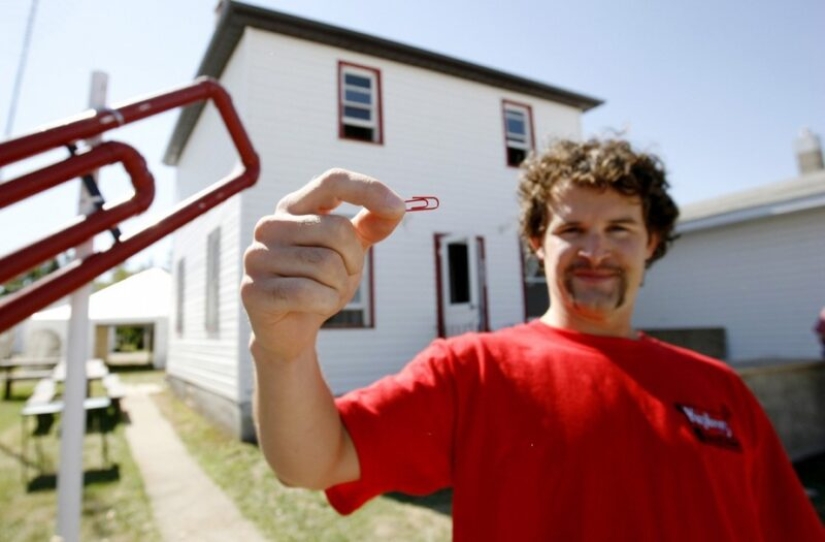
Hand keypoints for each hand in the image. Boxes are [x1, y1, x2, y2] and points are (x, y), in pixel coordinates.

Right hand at [241, 169, 404, 360]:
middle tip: (340, 278)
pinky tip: (312, 308)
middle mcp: (270, 225)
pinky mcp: (253, 290)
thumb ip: (371, 226)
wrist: (290, 331)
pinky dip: (325, 303)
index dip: (368, 190)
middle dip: (353, 261)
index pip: (333, 181)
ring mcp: (257, 256)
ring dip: (339, 287)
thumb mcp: (350, 252)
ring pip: (327, 265)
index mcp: (293, 207)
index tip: (399, 208)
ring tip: (323, 294)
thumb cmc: (321, 283)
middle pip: (337, 230)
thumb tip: (397, 207)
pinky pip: (310, 293)